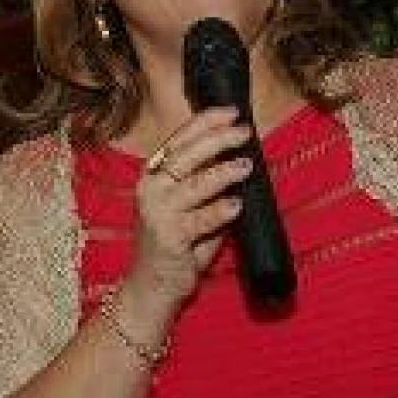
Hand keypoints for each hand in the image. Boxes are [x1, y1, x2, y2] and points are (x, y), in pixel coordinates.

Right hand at [125, 106, 252, 316]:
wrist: (150, 286)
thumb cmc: (175, 243)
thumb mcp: (189, 205)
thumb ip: (207, 183)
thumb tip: (241, 158)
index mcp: (153, 174)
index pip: (179, 139)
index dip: (206, 122)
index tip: (232, 111)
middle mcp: (151, 189)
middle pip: (186, 155)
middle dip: (218, 139)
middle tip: (244, 132)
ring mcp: (158, 212)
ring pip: (195, 184)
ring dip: (223, 172)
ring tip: (246, 166)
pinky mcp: (169, 237)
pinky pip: (201, 220)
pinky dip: (220, 211)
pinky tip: (237, 205)